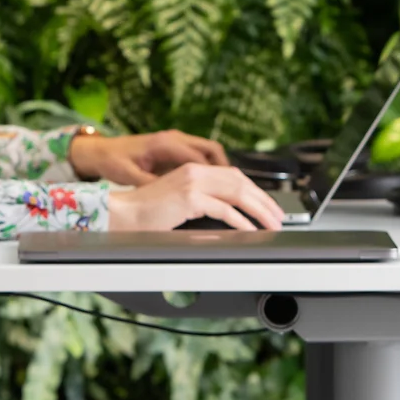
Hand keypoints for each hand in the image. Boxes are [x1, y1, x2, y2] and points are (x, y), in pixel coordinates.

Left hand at [69, 130, 227, 185]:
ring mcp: (176, 141)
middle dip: (226, 170)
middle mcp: (174, 138)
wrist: (102, 150)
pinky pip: (200, 155)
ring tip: (228, 189)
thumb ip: (150, 183)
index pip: (199, 159)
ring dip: (220, 168)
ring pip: (210, 151)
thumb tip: (169, 194)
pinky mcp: (175, 147)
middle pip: (212, 150)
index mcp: (165, 144)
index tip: (225, 193)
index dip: (214, 177)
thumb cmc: (113, 161)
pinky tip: (212, 185)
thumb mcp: (129, 176)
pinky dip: (210, 168)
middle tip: (234, 190)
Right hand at [104, 164, 285, 230]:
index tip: (269, 205)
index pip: (234, 175)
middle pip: (241, 181)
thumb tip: (229, 214)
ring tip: (270, 224)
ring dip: (259, 210)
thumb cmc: (146, 213)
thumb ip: (202, 201)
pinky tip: (250, 230)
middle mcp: (195, 171)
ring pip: (237, 193)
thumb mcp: (179, 201)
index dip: (256, 190)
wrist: (122, 214)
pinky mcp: (189, 199)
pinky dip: (241, 221)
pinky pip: (224, 209)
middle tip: (277, 216)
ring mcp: (192, 183)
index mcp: (193, 169)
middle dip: (264, 200)